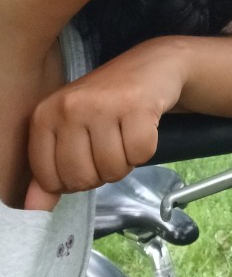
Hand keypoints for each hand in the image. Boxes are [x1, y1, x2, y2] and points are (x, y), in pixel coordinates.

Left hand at [25, 39, 186, 206]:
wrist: (150, 66)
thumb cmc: (107, 102)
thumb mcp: (70, 131)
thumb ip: (50, 170)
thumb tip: (35, 211)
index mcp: (44, 116)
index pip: (49, 179)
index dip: (72, 180)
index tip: (84, 159)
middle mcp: (69, 107)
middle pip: (82, 178)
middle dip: (101, 173)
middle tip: (109, 146)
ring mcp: (103, 105)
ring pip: (113, 170)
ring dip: (126, 162)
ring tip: (126, 136)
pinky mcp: (136, 105)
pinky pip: (141, 154)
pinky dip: (146, 150)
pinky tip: (143, 128)